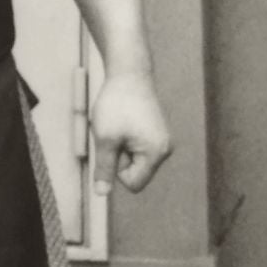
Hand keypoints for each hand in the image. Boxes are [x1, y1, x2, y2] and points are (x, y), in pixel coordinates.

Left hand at [91, 72, 172, 194]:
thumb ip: (105, 169)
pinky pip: (137, 148)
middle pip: (136, 172)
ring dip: (121, 147)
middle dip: (120, 157)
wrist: (129, 73)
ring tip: (120, 125)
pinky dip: (126, 139)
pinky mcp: (156, 132)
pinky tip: (125, 121)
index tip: (114, 145)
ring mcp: (162, 140)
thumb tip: (101, 193)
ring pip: (135, 160)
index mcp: (156, 153)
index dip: (117, 169)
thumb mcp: (105, 139)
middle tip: (116, 132)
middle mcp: (165, 149)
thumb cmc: (116, 104)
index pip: (133, 183)